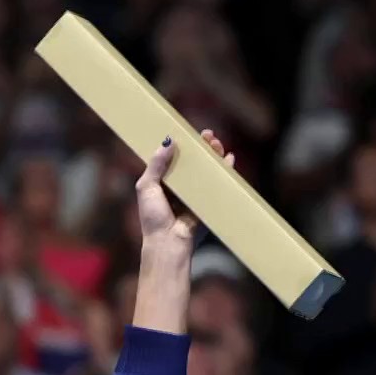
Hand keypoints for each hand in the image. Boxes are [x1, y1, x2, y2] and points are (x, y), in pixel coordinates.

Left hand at [136, 130, 233, 250]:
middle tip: (208, 136)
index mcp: (163, 182)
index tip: (189, 133)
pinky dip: (225, 171)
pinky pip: (219, 184)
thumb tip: (168, 141)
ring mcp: (195, 193)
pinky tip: (229, 160)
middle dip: (202, 147)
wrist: (168, 241)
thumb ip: (155, 165)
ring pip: (208, 170)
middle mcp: (180, 186)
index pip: (175, 159)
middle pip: (194, 161)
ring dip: (214, 156)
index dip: (183, 145)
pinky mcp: (208, 202)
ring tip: (216, 145)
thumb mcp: (146, 187)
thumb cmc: (153, 217)